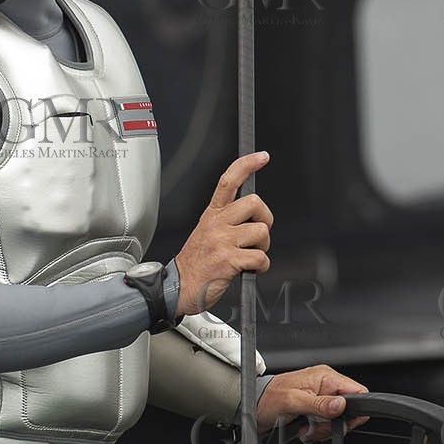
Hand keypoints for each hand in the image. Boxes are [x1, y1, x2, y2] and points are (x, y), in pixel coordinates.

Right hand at [175, 151, 272, 315]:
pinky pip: (261, 258)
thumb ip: (226, 221)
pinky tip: (249, 269)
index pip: (228, 181)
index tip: (261, 156)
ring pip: (261, 232)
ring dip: (263, 248)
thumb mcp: (206, 233)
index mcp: (211, 215)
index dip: (247, 165)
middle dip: (265, 219)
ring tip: (248, 256)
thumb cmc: (196, 264)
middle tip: (257, 235)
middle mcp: (216, 224)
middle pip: (255, 203)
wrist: (178, 287)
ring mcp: (222, 241)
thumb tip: (253, 216)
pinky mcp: (228, 260)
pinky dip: (261, 266)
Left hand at [253, 365, 368, 438]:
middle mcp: (325, 385)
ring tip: (306, 427)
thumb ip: (319, 404)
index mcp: (325, 376)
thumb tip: (341, 405)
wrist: (252, 406)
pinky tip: (305, 428)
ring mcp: (321, 397)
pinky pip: (328, 424)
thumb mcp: (293, 402)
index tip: (341, 422)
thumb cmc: (267, 398)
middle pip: (349, 410)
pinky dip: (318, 430)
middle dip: (334, 424)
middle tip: (316, 426)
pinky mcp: (316, 408)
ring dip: (323, 429)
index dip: (354, 410)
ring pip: (339, 420)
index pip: (357, 391)